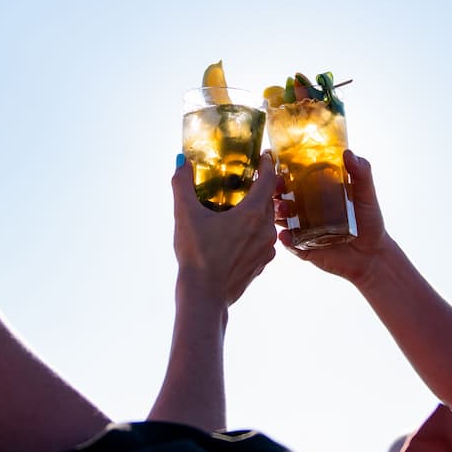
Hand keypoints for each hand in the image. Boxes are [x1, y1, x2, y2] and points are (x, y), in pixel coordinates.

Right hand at [172, 152, 277, 305]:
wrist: (204, 296)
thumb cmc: (196, 255)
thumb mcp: (185, 216)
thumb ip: (182, 185)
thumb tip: (181, 162)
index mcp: (252, 213)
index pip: (269, 180)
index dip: (267, 165)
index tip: (264, 156)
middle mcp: (265, 229)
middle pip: (269, 200)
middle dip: (261, 186)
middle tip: (248, 178)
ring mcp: (266, 249)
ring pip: (266, 221)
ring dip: (257, 211)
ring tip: (240, 206)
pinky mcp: (261, 264)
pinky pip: (262, 240)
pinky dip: (253, 231)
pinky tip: (237, 234)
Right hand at [275, 150, 391, 285]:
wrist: (373, 255)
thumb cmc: (369, 222)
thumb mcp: (366, 194)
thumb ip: (361, 173)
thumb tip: (348, 153)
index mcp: (316, 194)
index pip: (294, 179)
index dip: (282, 172)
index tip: (275, 164)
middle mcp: (306, 210)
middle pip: (282, 198)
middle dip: (275, 192)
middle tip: (277, 188)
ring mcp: (303, 230)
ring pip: (282, 220)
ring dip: (277, 214)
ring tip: (281, 210)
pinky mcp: (305, 248)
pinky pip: (291, 244)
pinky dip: (286, 239)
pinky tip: (286, 235)